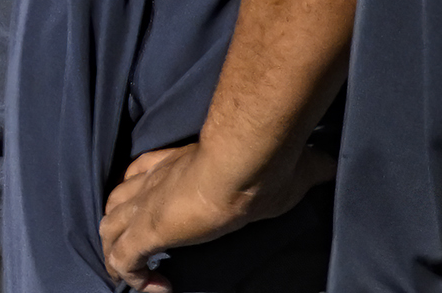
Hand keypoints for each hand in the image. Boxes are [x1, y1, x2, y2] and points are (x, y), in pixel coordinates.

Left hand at [100, 141, 334, 290]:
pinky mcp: (146, 230)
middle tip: (151, 250)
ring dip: (122, 252)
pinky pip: (121, 260)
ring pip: (109, 228)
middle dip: (125, 224)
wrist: (246, 162)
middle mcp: (153, 180)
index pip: (142, 171)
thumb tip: (332, 163)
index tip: (168, 216)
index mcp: (179, 161)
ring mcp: (145, 205)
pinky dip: (132, 277)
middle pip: (117, 200)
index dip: (144, 191)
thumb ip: (305, 165)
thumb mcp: (288, 165)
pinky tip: (158, 289)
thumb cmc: (265, 161)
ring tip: (149, 274)